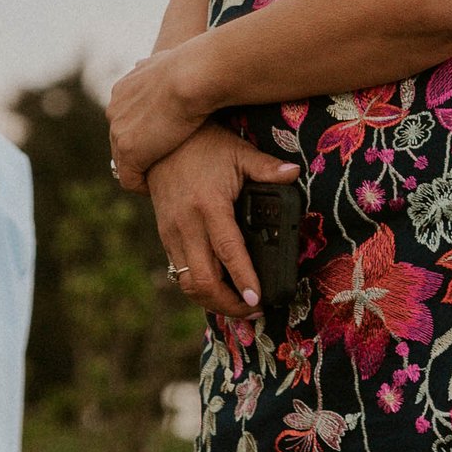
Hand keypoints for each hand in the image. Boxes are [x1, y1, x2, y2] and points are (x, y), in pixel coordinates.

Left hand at [107, 42, 217, 195]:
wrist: (193, 76)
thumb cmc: (192, 66)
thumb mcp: (166, 60)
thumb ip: (154, 68)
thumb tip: (148, 63)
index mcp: (123, 90)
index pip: (126, 120)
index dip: (144, 134)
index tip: (163, 142)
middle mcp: (114, 110)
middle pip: (121, 142)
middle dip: (140, 154)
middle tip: (163, 164)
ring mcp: (119, 132)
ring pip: (123, 162)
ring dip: (142, 171)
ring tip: (164, 178)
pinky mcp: (128, 151)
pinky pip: (129, 179)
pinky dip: (143, 186)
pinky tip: (161, 186)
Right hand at [148, 120, 290, 322]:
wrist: (158, 141)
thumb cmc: (204, 145)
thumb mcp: (239, 152)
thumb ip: (267, 168)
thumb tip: (294, 173)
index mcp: (209, 206)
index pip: (228, 252)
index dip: (243, 279)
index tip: (257, 300)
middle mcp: (186, 225)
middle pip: (203, 280)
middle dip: (229, 303)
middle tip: (255, 310)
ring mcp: (172, 233)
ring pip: (187, 283)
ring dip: (212, 301)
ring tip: (239, 307)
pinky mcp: (165, 236)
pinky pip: (179, 273)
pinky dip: (198, 288)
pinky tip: (218, 291)